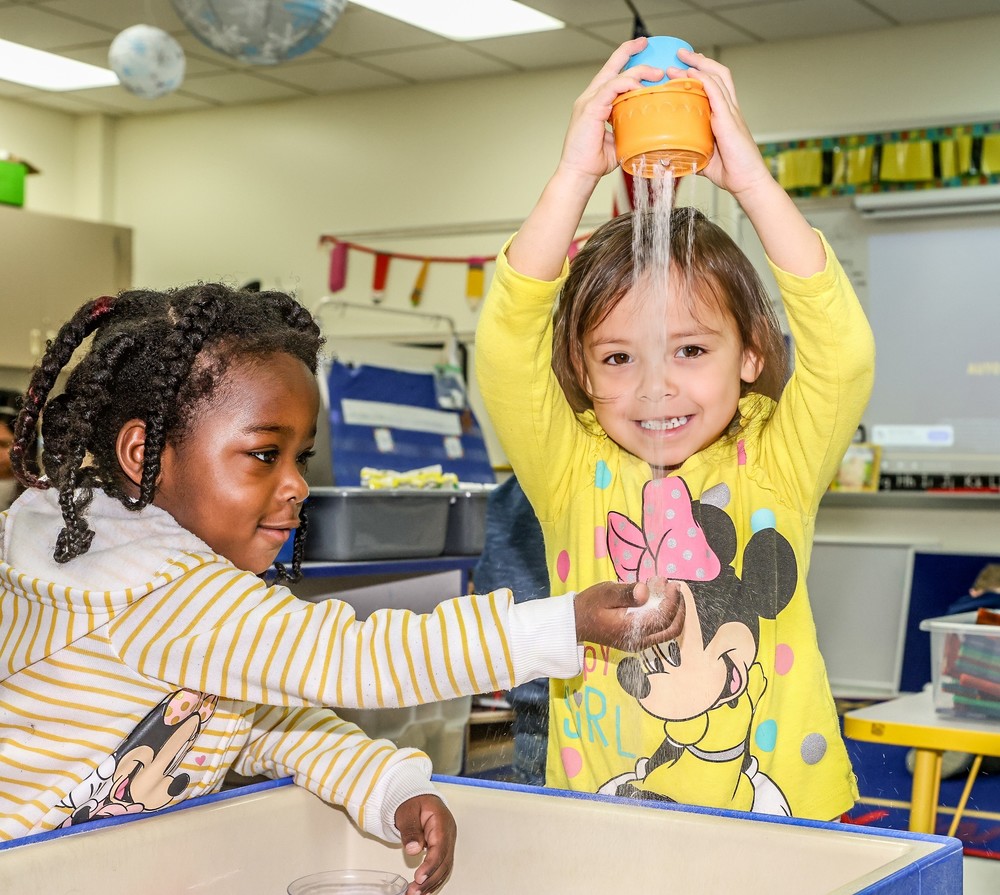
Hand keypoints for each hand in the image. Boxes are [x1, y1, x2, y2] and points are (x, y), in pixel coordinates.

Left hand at [394, 794, 456, 894]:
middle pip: (444, 861)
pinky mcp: (442, 849)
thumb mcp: (407, 812)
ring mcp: (447, 842)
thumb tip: (414, 848)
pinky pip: (442, 867)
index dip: (430, 865)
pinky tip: (425, 888)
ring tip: (417, 893)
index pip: (440, 848)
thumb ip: (410, 830)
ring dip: (432, 882)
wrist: (416, 798)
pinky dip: (434, 879)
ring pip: (445, 867)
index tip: (419, 877)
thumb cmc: (412, 802)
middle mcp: (448, 834)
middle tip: (415, 891)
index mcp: (442, 822)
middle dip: (430, 879)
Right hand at [556, 37, 663, 182]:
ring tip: (656, 73)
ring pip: (614, 76)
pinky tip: (639, 87)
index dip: (625, 58)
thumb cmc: (595, 161)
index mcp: (596, 103)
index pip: (611, 74)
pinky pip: (610, 89)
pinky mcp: (589, 109)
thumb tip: (648, 122)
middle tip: (646, 43)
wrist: (579, 174)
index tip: (642, 49)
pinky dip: (626, 85)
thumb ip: (629, 125)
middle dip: (629, 50)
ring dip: (637, 71)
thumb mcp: (619, 138)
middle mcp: (590, 98)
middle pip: (610, 66)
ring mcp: (588, 102)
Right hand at [573, 577, 684, 649]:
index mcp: (631, 629)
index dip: (672, 600)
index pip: (663, 617)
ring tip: (672, 594)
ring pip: (669, 632)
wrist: (576, 623)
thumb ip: (626, 593)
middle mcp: (639, 641)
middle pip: (672, 629)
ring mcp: (640, 643)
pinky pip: (660, 632)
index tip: (671, 584)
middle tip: (676, 588)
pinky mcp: (638, 641)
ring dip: (675, 613)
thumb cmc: (590, 606)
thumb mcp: (605, 593)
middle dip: (679, 608)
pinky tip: (661, 602)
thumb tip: (645, 591)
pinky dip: (666, 617)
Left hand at [667, 49, 773, 200]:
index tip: (684, 65)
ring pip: (717, 78)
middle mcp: (729, 109)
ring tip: (681, 58)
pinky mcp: (729, 120)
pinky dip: (704, 81)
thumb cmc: (731, 171)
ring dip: (698, 65)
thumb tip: (670, 157)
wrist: (747, 182)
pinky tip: (692, 74)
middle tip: (680, 53)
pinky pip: (717, 93)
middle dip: (699, 60)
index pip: (715, 84)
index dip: (701, 71)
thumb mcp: (704, 159)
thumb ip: (690, 153)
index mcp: (725, 115)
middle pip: (717, 73)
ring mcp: (731, 112)